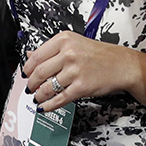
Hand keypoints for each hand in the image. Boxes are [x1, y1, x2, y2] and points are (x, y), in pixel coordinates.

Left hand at [24, 31, 138, 111]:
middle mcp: (68, 53)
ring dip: (39, 95)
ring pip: (47, 87)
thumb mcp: (74, 43)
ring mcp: (75, 71)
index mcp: (64, 40)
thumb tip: (29, 55)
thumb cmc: (99, 54)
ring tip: (37, 97)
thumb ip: (51, 49)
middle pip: (39, 72)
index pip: (36, 56)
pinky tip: (44, 106)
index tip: (25, 73)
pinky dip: (49, 105)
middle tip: (29, 87)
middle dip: (31, 83)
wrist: (121, 64)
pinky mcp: (81, 87)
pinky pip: (59, 99)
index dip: (27, 68)